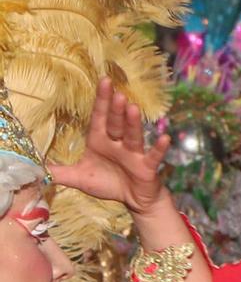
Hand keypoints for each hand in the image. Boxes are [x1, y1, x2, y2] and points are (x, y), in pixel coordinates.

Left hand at [45, 80, 170, 216]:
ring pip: (133, 136)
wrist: (134, 199)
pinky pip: (153, 156)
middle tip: (116, 92)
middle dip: (115, 109)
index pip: (100, 118)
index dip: (101, 100)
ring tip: (132, 107)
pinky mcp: (147, 167)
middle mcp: (118, 144)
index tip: (103, 81)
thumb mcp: (78, 178)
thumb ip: (58, 171)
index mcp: (101, 141)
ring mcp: (134, 154)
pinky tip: (164, 138)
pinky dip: (159, 148)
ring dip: (133, 123)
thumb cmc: (108, 183)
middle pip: (116, 124)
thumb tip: (34, 167)